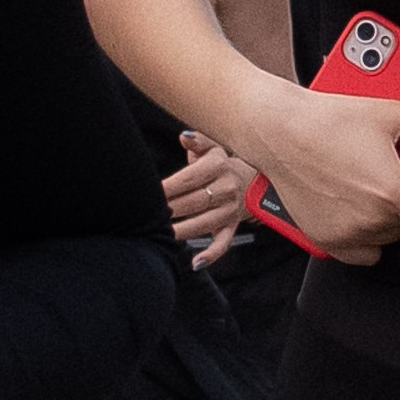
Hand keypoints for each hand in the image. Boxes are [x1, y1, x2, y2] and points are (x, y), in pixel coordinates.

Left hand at [162, 129, 245, 267]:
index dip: (168, 186)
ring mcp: (230, 210)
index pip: (189, 179)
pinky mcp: (232, 227)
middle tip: (150, 214)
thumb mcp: (210, 148)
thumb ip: (196, 141)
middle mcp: (227, 188)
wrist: (249, 180)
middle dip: (169, 209)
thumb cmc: (218, 164)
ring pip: (203, 223)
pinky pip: (222, 244)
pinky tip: (195, 263)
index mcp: (219, 166)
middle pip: (193, 202)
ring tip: (161, 233)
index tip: (150, 192)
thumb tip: (184, 136)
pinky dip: (210, 256)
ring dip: (181, 231)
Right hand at [241, 82, 399, 265]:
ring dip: (387, 222)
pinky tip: (359, 212)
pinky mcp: (327, 240)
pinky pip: (362, 255)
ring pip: (387, 239)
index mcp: (393, 192)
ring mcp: (348, 233)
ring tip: (371, 190)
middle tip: (394, 183)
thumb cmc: (329, 121)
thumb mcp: (390, 113)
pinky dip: (365, 239)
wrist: (281, 131)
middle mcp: (371, 219)